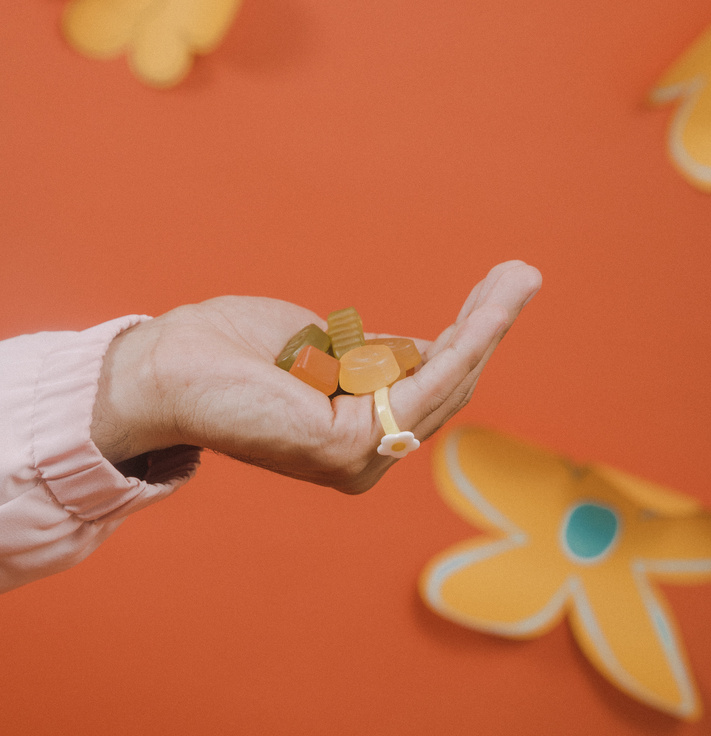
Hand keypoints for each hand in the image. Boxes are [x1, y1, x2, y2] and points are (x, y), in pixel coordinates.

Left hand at [91, 260, 540, 492]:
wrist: (163, 365)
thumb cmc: (229, 352)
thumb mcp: (322, 347)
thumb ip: (376, 357)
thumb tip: (428, 349)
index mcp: (354, 438)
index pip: (425, 390)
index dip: (466, 340)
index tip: (496, 291)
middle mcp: (362, 458)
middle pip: (445, 388)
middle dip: (486, 329)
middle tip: (523, 275)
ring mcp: (358, 459)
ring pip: (444, 384)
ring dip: (488, 328)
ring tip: (520, 277)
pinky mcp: (348, 446)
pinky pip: (422, 384)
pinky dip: (463, 342)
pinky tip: (489, 308)